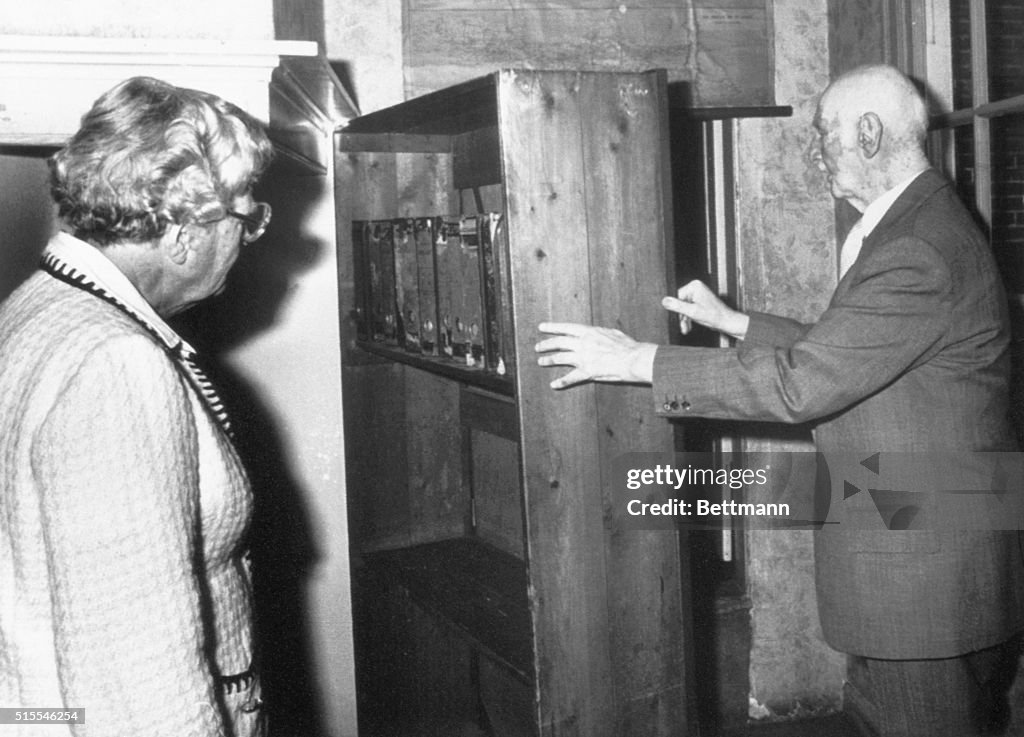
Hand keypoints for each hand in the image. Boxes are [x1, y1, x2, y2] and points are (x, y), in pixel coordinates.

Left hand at [535, 322, 657, 388]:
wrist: (633, 359)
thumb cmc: (627, 346)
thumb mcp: (612, 333)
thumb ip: (601, 332)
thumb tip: (600, 332)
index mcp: (589, 332)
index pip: (565, 328)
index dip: (552, 327)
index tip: (541, 327)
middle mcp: (582, 344)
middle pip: (558, 343)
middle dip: (546, 344)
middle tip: (538, 347)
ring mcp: (583, 358)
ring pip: (560, 358)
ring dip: (548, 360)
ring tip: (541, 361)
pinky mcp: (587, 372)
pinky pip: (570, 378)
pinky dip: (561, 382)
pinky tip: (554, 384)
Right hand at [662, 280, 748, 339]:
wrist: (726, 322)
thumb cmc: (714, 316)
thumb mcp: (692, 312)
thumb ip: (677, 306)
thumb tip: (664, 301)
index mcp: (694, 286)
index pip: (676, 297)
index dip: (675, 309)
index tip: (674, 319)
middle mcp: (696, 288)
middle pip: (680, 303)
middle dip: (681, 316)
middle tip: (682, 327)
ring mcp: (698, 295)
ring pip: (684, 308)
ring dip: (684, 319)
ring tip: (685, 329)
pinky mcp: (699, 302)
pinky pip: (688, 309)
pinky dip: (688, 318)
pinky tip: (688, 327)